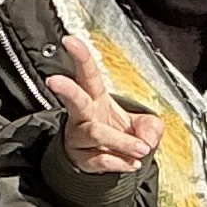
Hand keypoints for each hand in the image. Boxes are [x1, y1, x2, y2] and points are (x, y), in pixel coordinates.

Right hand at [46, 32, 161, 174]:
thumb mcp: (146, 126)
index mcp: (96, 98)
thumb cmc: (121, 136)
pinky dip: (121, 162)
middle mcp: (83, 115)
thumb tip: (145, 139)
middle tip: (54, 81)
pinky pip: (101, 160)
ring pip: (96, 133)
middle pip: (74, 99)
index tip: (69, 41)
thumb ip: (152, 127)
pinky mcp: (81, 159)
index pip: (87, 74)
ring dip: (122, 141)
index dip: (79, 56)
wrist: (107, 165)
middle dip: (65, 89)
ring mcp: (78, 137)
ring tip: (141, 149)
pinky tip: (131, 163)